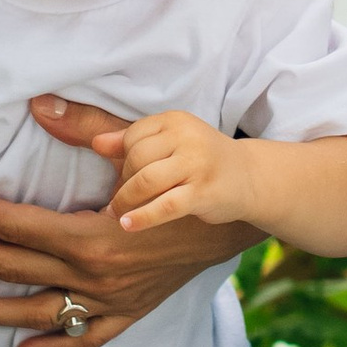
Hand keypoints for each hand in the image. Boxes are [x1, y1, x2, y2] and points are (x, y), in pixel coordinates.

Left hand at [0, 96, 260, 346]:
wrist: (232, 218)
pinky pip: (83, 338)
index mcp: (91, 236)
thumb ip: (84, 127)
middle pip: (13, 268)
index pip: (17, 226)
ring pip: (37, 312)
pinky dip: (51, 346)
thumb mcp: (137, 148)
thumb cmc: (185, 178)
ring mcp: (109, 300)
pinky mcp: (127, 312)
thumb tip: (38, 104)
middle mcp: (94, 276)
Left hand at [102, 112, 255, 232]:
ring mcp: (197, 164)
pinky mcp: (202, 192)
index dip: (122, 160)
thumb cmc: (201, 160)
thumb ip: (132, 141)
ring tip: (117, 214)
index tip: (124, 177)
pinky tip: (127, 225)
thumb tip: (96, 144)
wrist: (249, 178)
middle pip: (136, 159)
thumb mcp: (170, 143)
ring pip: (145, 181)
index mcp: (176, 120)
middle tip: (122, 199)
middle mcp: (187, 137)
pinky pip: (164, 206)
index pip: (132, 137)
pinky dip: (142, 217)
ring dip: (125, 201)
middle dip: (124, 182)